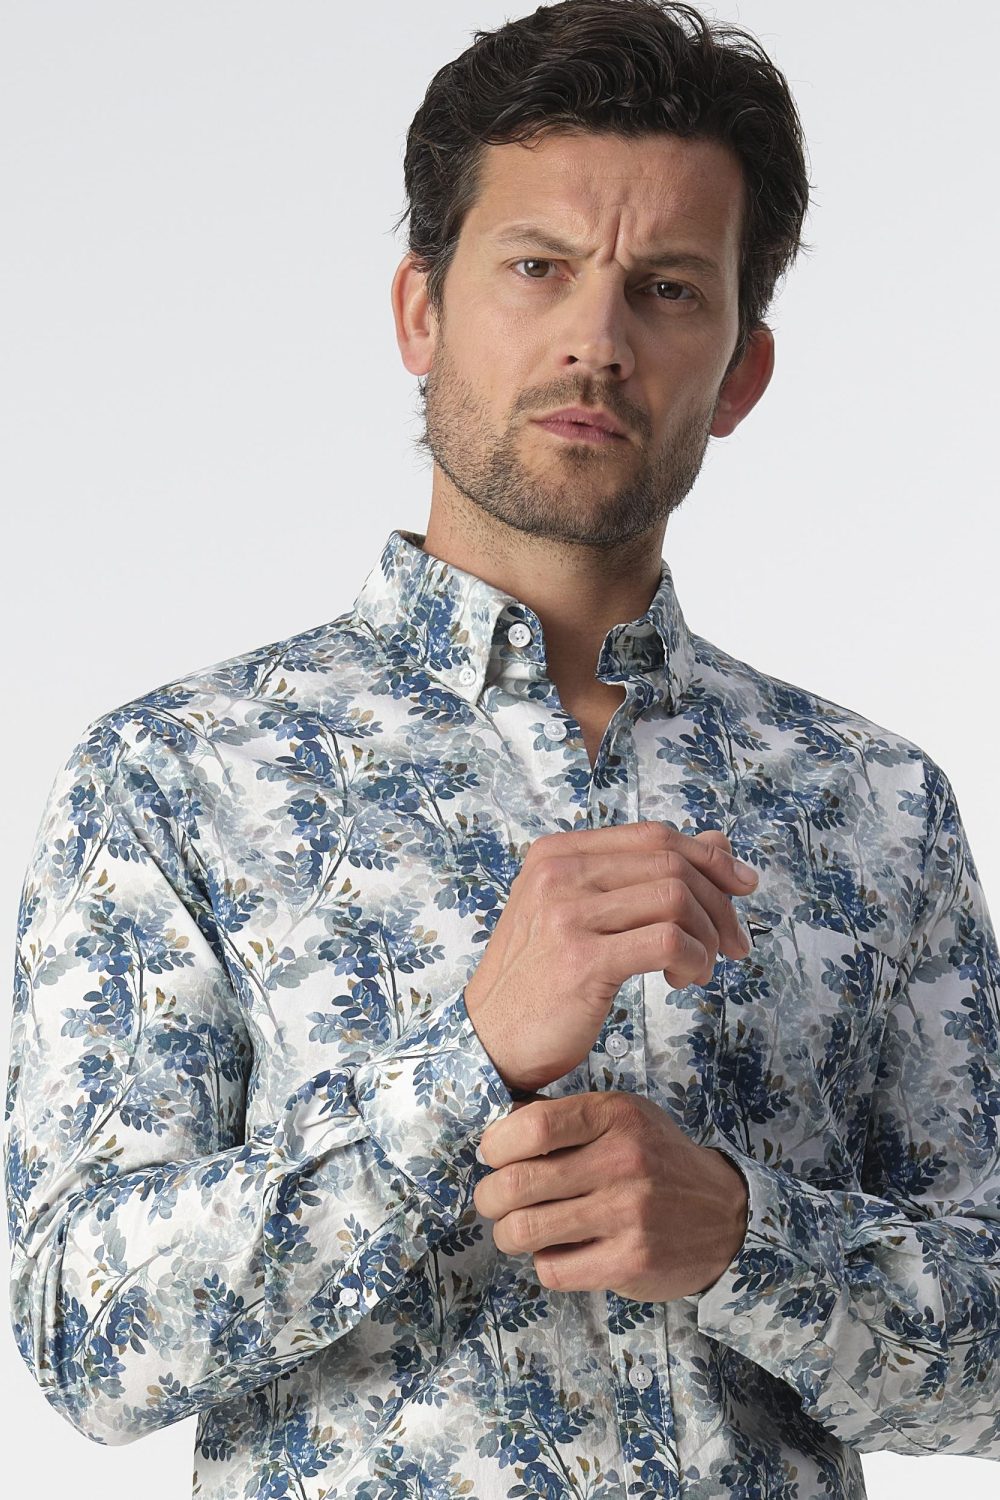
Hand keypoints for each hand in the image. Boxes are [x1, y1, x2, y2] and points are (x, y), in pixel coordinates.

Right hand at [464, 821, 758, 1094]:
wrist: (490, 1039)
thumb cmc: (541, 978)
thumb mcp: (584, 912)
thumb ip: (643, 875)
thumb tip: (718, 842)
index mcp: (556, 853)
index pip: (653, 836)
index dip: (709, 856)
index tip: (742, 886)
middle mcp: (558, 874)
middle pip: (671, 864)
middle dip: (719, 903)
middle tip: (733, 943)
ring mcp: (567, 914)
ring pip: (676, 899)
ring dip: (706, 937)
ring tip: (699, 968)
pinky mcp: (582, 959)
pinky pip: (669, 942)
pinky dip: (694, 960)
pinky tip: (684, 980)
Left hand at [472, 1091, 748, 1301]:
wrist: (726, 1215)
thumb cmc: (657, 1160)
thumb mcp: (623, 1118)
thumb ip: (567, 1119)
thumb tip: (497, 1131)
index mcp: (617, 1116)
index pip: (533, 1126)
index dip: (497, 1145)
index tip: (493, 1156)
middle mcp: (623, 1161)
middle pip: (517, 1183)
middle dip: (489, 1196)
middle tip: (492, 1200)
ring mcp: (628, 1214)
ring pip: (525, 1231)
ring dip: (507, 1233)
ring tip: (515, 1229)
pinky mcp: (630, 1263)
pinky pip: (552, 1269)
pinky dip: (543, 1262)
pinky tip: (557, 1251)